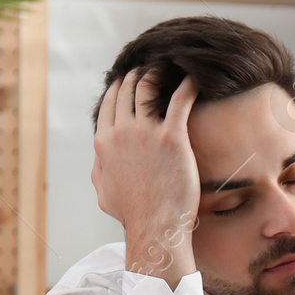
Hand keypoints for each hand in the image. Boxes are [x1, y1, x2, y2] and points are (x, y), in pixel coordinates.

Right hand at [92, 69, 200, 282]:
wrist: (155, 227)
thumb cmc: (133, 215)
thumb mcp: (104, 192)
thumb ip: (100, 170)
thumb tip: (100, 160)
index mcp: (105, 142)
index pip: (109, 103)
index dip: (118, 87)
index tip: (128, 79)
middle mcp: (122, 132)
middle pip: (127, 90)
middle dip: (137, 73)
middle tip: (151, 66)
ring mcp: (146, 133)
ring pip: (148, 88)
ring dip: (158, 73)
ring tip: (169, 67)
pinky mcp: (172, 137)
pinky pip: (180, 100)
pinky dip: (187, 84)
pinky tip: (195, 76)